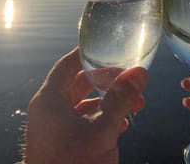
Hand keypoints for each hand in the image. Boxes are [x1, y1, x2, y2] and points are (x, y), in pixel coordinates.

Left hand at [22, 48, 147, 163]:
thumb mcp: (101, 130)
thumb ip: (120, 100)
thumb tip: (140, 72)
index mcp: (49, 100)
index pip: (67, 65)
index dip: (86, 55)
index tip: (107, 48)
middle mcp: (49, 110)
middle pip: (78, 84)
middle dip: (107, 81)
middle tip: (130, 78)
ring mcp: (55, 128)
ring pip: (84, 105)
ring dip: (109, 102)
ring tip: (136, 104)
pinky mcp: (63, 143)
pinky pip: (83, 122)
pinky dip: (102, 118)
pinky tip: (123, 123)